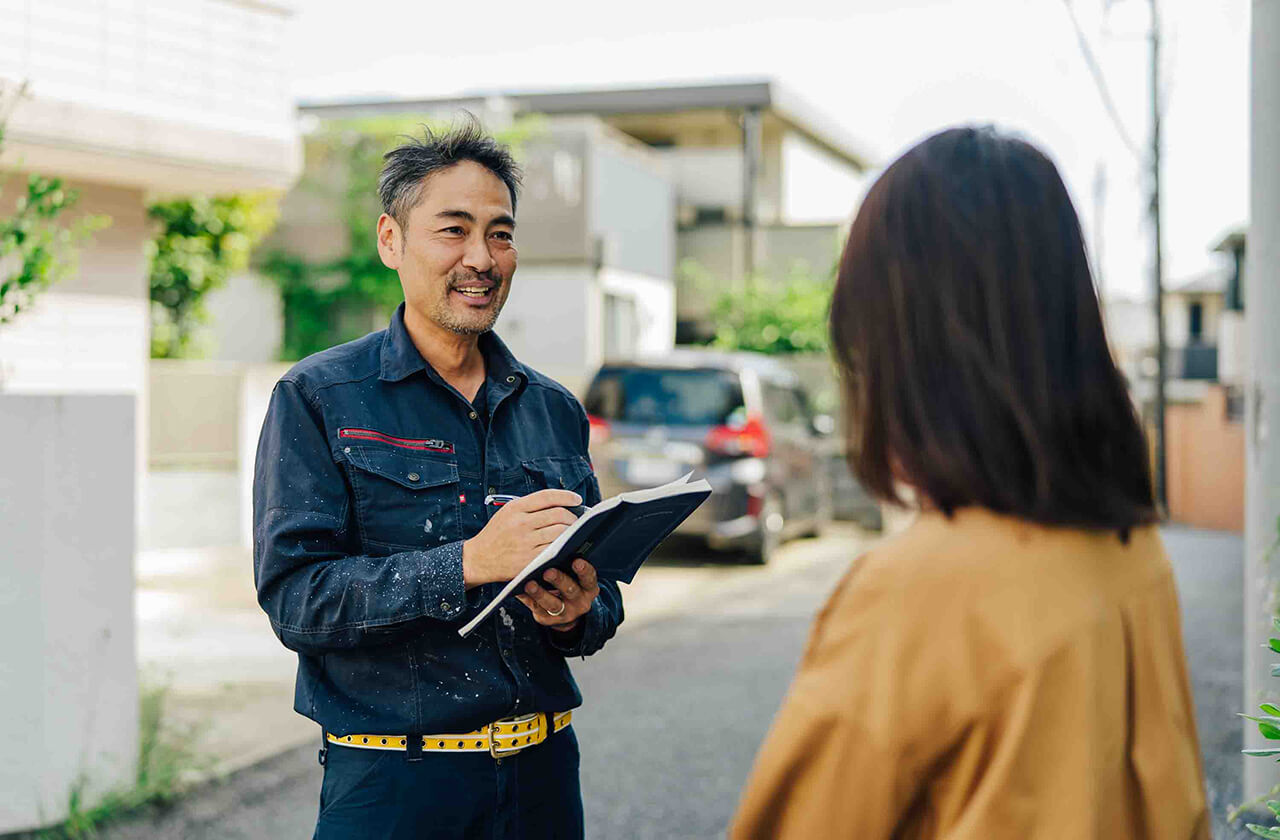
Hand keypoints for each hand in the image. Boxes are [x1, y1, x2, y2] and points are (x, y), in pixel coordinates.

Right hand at [462, 489, 580, 587]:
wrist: (479, 559)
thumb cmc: (496, 535)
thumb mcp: (507, 513)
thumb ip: (530, 507)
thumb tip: (560, 503)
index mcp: (516, 508)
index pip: (547, 496)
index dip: (566, 496)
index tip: (577, 499)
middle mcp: (521, 523)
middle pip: (558, 514)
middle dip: (573, 517)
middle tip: (576, 520)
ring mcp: (525, 542)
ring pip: (560, 532)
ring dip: (571, 532)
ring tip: (572, 533)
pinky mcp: (529, 559)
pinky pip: (554, 549)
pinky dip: (564, 547)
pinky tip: (565, 546)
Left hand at [516, 558, 599, 631]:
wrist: (566, 612)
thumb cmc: (570, 583)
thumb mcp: (576, 576)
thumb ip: (570, 562)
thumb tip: (559, 541)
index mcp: (589, 588)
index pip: (589, 578)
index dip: (584, 570)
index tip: (576, 561)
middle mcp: (580, 602)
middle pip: (571, 590)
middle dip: (559, 580)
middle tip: (548, 571)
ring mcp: (565, 613)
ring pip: (552, 604)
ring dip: (540, 593)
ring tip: (529, 584)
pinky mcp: (547, 619)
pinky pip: (535, 608)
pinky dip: (526, 599)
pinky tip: (518, 590)